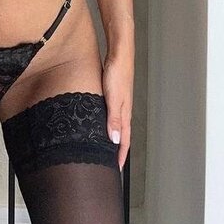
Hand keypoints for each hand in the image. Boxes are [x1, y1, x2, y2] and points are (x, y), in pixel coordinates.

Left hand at [102, 50, 133, 172]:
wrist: (120, 53)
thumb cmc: (118, 72)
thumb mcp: (114, 98)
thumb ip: (114, 119)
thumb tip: (115, 141)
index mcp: (125, 113)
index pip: (124, 141)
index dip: (120, 156)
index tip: (115, 170)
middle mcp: (123, 110)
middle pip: (121, 135)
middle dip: (116, 151)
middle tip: (109, 164)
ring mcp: (118, 102)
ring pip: (116, 126)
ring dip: (111, 138)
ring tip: (103, 148)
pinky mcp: (113, 94)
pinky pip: (110, 115)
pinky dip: (107, 124)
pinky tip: (98, 123)